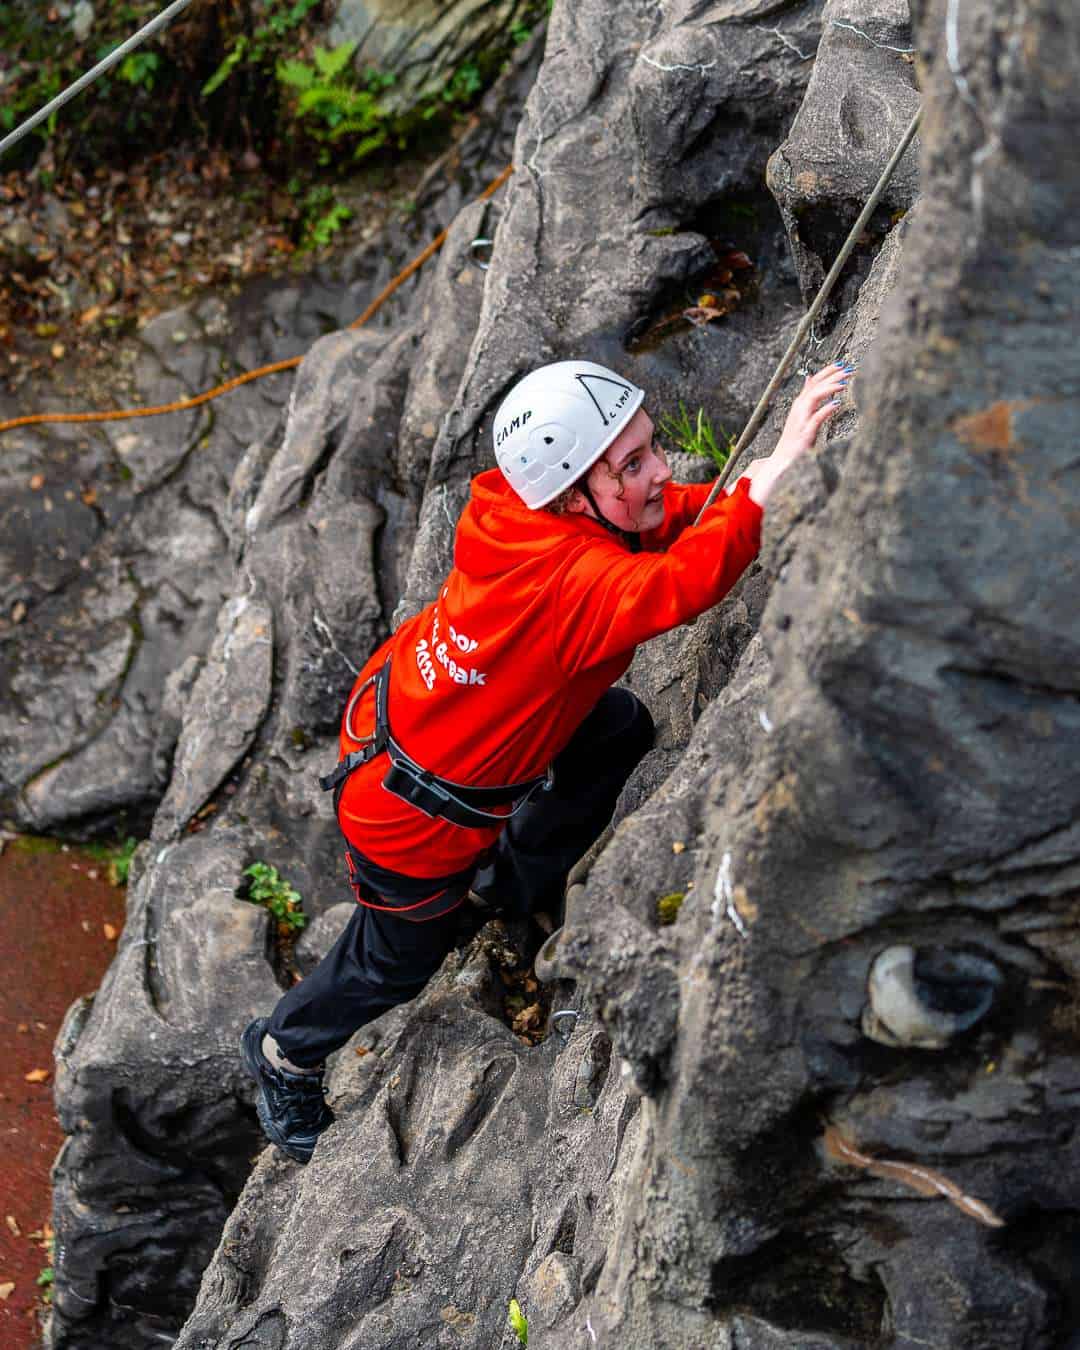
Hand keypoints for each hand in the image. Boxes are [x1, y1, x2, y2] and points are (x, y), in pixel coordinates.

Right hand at [746, 362, 852, 507]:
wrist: (781, 460)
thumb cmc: (793, 438)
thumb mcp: (800, 414)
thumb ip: (806, 396)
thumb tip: (809, 378)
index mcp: (800, 404)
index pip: (813, 381)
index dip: (827, 371)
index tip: (842, 364)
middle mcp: (798, 408)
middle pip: (815, 385)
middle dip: (832, 375)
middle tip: (849, 369)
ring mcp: (801, 420)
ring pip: (813, 397)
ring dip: (829, 388)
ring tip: (845, 383)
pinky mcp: (804, 433)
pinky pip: (815, 418)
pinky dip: (826, 409)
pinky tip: (837, 403)